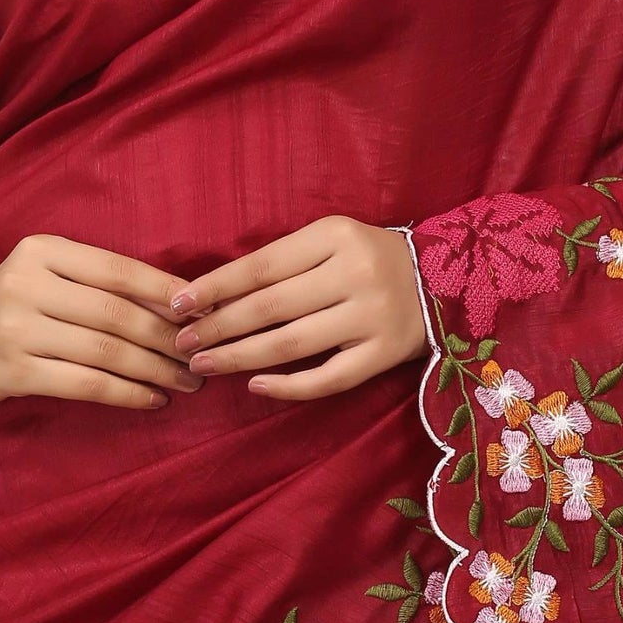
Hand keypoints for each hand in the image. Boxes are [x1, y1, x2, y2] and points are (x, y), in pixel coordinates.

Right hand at [0, 234, 202, 410]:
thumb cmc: (12, 303)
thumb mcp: (46, 273)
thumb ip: (98, 281)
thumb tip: (180, 302)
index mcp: (42, 250)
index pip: (118, 270)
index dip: (166, 292)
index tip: (204, 312)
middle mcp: (26, 283)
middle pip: (116, 313)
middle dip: (168, 337)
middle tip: (203, 354)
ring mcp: (15, 328)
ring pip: (105, 351)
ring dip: (155, 369)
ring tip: (187, 381)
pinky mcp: (12, 371)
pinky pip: (85, 384)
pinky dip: (126, 393)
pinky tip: (152, 398)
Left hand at [167, 215, 428, 401]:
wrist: (444, 279)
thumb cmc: (368, 257)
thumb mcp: (331, 240)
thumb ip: (282, 262)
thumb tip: (213, 294)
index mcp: (336, 236)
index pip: (261, 265)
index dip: (215, 286)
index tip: (177, 304)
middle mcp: (355, 274)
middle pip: (271, 306)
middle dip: (218, 326)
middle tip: (182, 343)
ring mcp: (373, 317)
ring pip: (292, 344)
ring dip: (240, 357)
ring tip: (204, 364)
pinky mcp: (386, 355)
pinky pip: (329, 378)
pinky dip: (289, 386)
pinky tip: (256, 386)